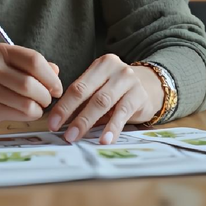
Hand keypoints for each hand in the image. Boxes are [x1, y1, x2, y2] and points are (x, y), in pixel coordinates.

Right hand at [0, 43, 62, 128]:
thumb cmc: (2, 80)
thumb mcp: (18, 66)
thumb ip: (39, 67)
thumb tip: (55, 72)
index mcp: (2, 51)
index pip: (34, 60)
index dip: (51, 77)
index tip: (57, 89)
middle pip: (29, 83)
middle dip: (46, 95)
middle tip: (48, 99)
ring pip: (26, 102)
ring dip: (39, 107)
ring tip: (39, 106)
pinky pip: (19, 114)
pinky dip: (31, 115)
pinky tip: (29, 112)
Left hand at [47, 54, 161, 144]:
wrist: (152, 85)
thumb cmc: (118, 90)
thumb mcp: (101, 88)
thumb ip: (84, 100)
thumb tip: (60, 121)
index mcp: (101, 65)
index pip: (77, 86)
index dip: (63, 106)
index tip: (52, 123)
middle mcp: (115, 69)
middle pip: (88, 93)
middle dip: (72, 114)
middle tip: (63, 133)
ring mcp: (129, 80)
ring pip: (103, 102)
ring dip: (87, 121)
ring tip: (76, 137)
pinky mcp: (140, 95)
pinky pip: (122, 113)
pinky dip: (112, 128)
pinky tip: (104, 139)